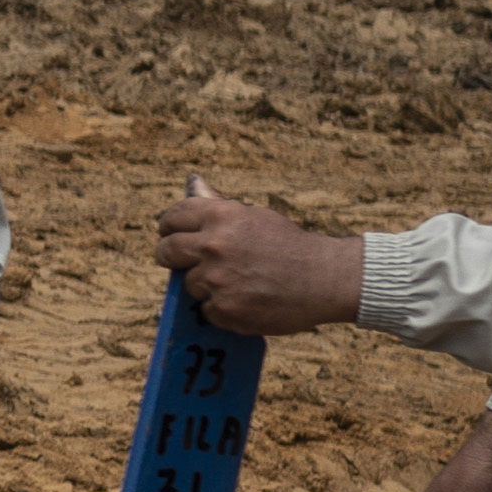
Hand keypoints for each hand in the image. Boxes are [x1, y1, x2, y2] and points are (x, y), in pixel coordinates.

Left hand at [157, 187, 365, 335]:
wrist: (325, 279)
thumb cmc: (290, 245)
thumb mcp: (255, 216)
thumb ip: (218, 206)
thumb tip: (192, 183)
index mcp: (221, 216)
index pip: (173, 218)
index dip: (169, 228)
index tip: (170, 234)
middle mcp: (213, 246)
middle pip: (167, 252)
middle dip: (170, 256)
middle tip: (181, 261)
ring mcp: (216, 279)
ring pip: (189, 283)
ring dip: (205, 285)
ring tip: (238, 282)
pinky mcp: (223, 308)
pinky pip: (207, 309)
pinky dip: (222, 307)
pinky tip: (247, 300)